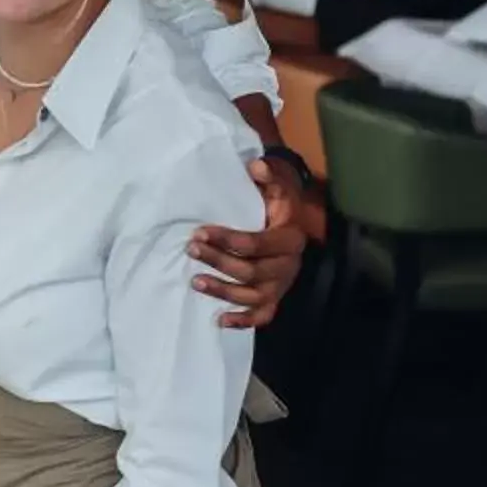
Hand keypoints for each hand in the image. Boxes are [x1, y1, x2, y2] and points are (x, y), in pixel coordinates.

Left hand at [190, 158, 308, 329]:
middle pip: (251, 271)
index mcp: (289, 238)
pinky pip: (263, 315)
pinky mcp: (275, 297)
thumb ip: (267, 176)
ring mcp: (281, 284)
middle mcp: (288, 265)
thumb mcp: (277, 186)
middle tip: (191, 250)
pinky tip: (220, 320)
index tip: (200, 233)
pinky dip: (243, 321)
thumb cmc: (278, 204)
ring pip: (253, 295)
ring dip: (223, 291)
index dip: (227, 239)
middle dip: (219, 262)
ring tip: (195, 282)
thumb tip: (255, 166)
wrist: (295, 222)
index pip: (257, 244)